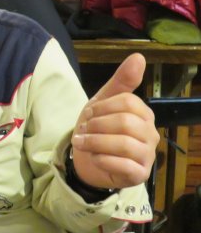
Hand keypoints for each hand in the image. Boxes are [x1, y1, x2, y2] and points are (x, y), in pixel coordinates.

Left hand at [71, 53, 159, 189]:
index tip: (87, 113)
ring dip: (95, 142)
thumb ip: (121, 81)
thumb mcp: (102, 102)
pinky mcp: (139, 175)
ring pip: (123, 144)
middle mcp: (150, 135)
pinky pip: (122, 166)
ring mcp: (147, 156)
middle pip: (125, 123)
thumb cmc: (98, 129)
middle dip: (96, 125)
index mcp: (143, 114)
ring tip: (82, 143)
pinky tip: (94, 157)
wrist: (87, 160)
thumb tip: (139, 56)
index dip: (102, 107)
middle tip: (83, 130)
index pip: (127, 102)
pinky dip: (101, 160)